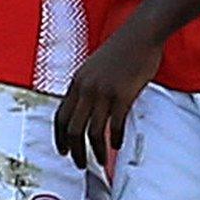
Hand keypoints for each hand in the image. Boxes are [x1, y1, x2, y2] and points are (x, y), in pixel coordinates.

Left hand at [54, 28, 162, 169]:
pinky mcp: (122, 95)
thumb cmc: (121, 49)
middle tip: (80, 164)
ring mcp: (103, 92)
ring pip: (92, 132)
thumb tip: (86, 108)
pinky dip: (115, 138)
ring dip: (96, 151)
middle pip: (72, 129)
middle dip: (75, 151)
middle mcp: (86, 88)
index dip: (59, 137)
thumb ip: (87, 86)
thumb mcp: (94, 67)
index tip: (63, 151)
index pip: (60, 116)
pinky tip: (118, 144)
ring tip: (101, 161)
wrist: (140, 34)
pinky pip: (115, 125)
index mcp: (77, 82)